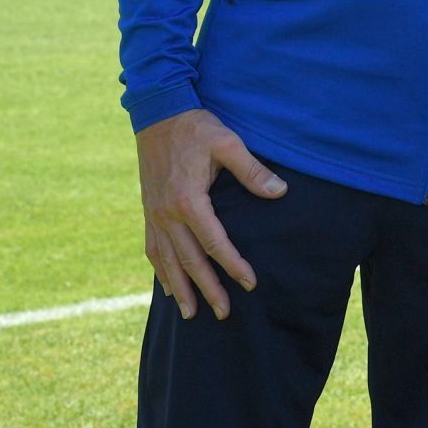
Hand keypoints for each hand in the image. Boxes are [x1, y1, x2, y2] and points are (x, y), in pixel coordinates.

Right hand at [135, 108, 285, 320]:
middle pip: (189, 260)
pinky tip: (167, 287)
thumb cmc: (196, 128)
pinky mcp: (148, 211)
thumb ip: (252, 171)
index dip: (233, 265)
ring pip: (166, 261)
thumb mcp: (228, 143)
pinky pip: (152, 248)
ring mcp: (154, 214)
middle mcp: (167, 214)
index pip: (214, 243)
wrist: (158, 114)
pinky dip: (160, 271)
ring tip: (191, 313)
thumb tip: (279, 191)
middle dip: (207, 289)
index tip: (249, 283)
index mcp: (188, 200)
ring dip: (179, 289)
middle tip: (224, 313)